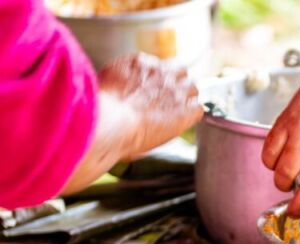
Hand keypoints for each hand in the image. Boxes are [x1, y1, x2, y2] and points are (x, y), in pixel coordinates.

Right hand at [62, 54, 201, 194]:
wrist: (112, 123)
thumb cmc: (101, 112)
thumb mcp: (105, 86)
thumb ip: (119, 83)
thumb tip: (119, 93)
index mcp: (139, 63)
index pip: (158, 65)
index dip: (158, 79)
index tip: (152, 90)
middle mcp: (161, 71)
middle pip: (180, 70)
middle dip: (177, 83)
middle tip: (169, 100)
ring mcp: (176, 90)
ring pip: (193, 87)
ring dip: (187, 98)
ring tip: (176, 113)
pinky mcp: (186, 109)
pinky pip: (198, 109)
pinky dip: (192, 116)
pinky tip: (182, 124)